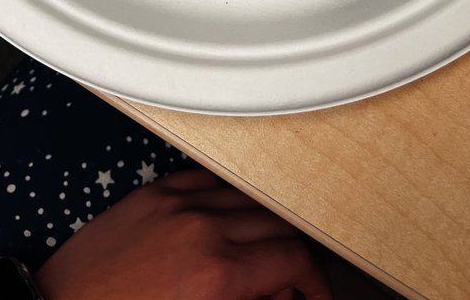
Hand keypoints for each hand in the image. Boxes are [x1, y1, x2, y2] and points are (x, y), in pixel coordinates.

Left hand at [34, 167, 330, 299]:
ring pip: (248, 199)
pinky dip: (229, 199)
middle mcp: (203, 229)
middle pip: (278, 227)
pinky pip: (208, 181)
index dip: (314, 282)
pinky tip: (229, 219)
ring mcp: (178, 203)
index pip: (293, 260)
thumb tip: (280, 296)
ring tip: (262, 253)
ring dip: (265, 226)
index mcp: (218, 274)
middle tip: (291, 284)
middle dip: (294, 258)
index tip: (312, 295)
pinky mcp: (155, 192)